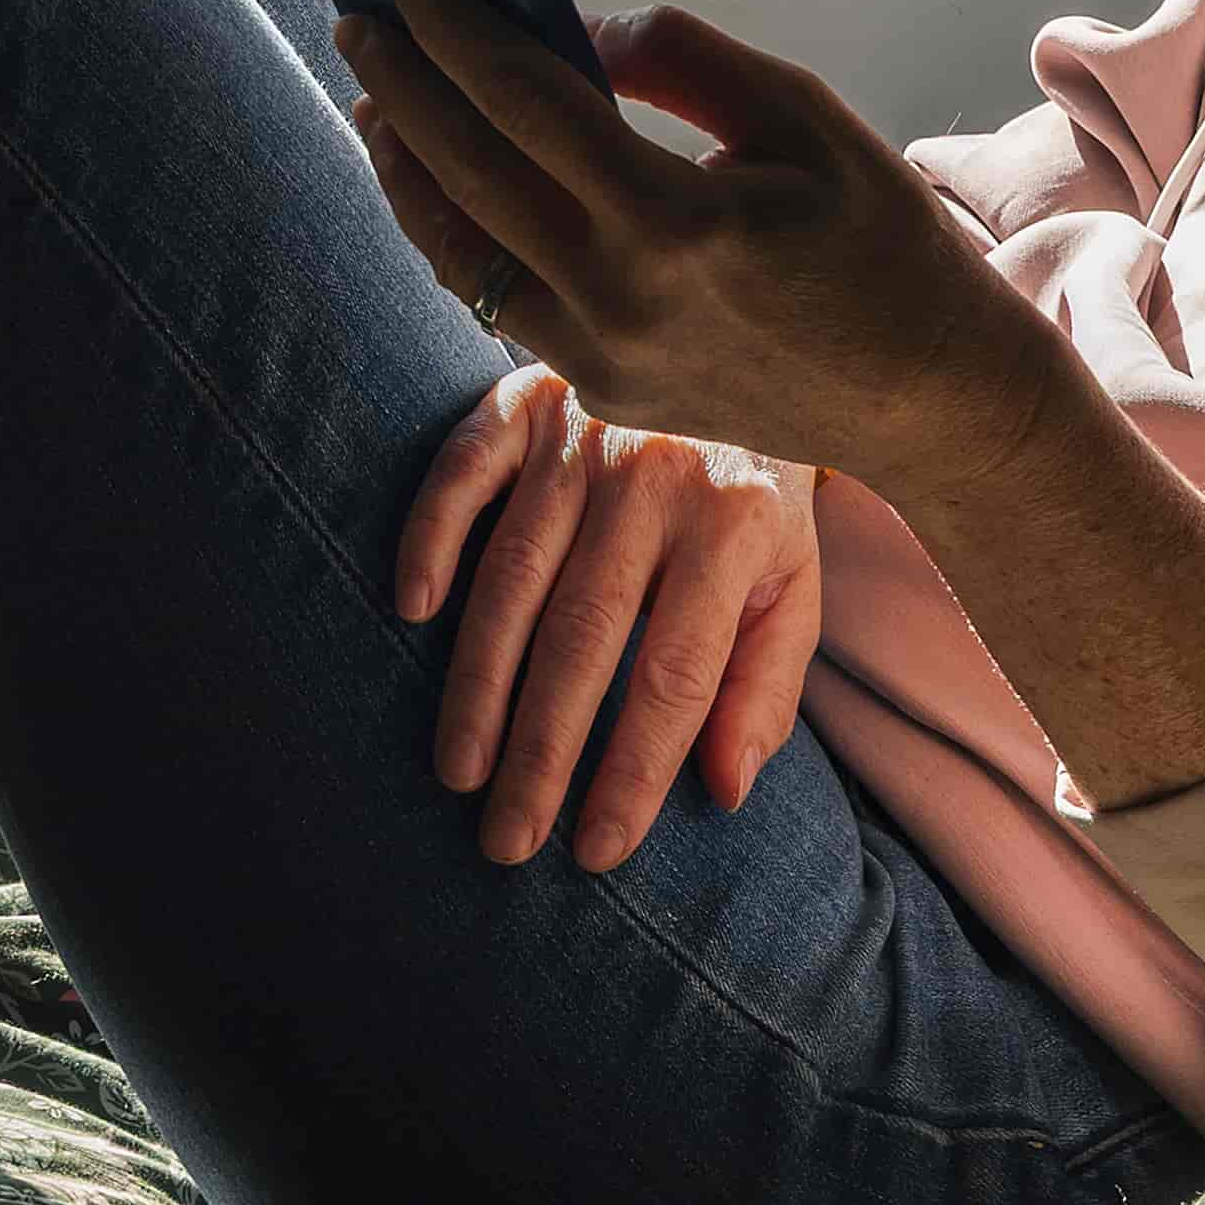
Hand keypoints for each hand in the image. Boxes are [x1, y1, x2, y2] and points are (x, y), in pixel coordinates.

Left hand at [340, 0, 1050, 495]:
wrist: (929, 399)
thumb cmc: (881, 241)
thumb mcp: (803, 117)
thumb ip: (679, 56)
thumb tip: (572, 28)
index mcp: (674, 221)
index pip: (518, 97)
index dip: (446, 19)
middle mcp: (618, 299)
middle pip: (462, 170)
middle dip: (397, 82)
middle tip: (358, 16)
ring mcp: (599, 359)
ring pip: (455, 249)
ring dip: (403, 165)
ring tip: (377, 94)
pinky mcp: (598, 391)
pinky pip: (496, 297)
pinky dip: (454, 230)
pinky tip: (441, 178)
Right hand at [392, 368, 823, 868]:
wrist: (742, 352)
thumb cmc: (757, 501)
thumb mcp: (792, 588)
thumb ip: (764, 688)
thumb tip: (721, 791)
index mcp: (734, 527)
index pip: (676, 672)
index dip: (634, 769)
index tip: (595, 852)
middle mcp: (655, 478)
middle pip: (584, 636)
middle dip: (540, 750)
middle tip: (505, 839)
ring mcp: (585, 434)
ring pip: (513, 573)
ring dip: (478, 679)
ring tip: (457, 770)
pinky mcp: (526, 399)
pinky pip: (463, 470)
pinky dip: (432, 535)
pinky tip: (412, 609)